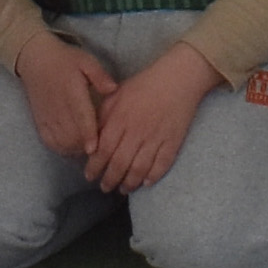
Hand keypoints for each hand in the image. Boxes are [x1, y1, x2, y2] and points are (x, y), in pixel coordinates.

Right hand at [16, 31, 118, 162]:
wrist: (36, 61)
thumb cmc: (66, 61)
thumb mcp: (86, 61)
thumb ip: (100, 76)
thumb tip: (114, 89)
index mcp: (72, 92)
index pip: (81, 118)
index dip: (88, 135)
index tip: (95, 148)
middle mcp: (58, 108)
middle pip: (72, 136)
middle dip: (86, 145)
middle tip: (101, 145)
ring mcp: (48, 117)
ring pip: (62, 142)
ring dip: (76, 149)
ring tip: (89, 147)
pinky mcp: (40, 122)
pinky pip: (51, 143)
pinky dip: (63, 149)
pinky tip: (74, 146)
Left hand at [83, 42, 219, 194]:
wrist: (178, 78)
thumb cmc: (144, 84)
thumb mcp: (116, 95)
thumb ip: (103, 116)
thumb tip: (92, 138)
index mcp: (120, 119)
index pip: (103, 150)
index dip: (95, 166)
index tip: (89, 175)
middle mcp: (136, 132)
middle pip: (120, 164)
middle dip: (110, 180)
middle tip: (104, 188)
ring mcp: (156, 138)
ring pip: (139, 169)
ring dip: (129, 183)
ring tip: (123, 189)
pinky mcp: (173, 141)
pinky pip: (162, 165)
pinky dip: (153, 176)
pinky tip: (146, 183)